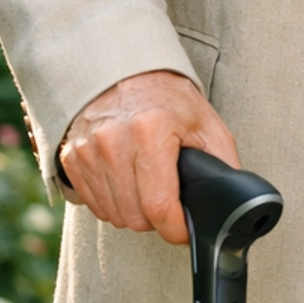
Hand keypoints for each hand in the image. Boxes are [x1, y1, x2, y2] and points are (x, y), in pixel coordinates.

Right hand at [57, 70, 240, 245]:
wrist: (127, 72)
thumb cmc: (170, 100)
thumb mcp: (207, 126)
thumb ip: (223, 166)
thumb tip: (232, 205)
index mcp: (151, 131)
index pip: (159, 206)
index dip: (176, 228)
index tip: (184, 230)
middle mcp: (113, 141)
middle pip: (135, 217)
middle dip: (157, 218)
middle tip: (169, 197)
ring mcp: (88, 150)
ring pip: (114, 215)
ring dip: (134, 211)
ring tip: (147, 185)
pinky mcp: (71, 157)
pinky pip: (95, 205)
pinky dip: (114, 202)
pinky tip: (126, 181)